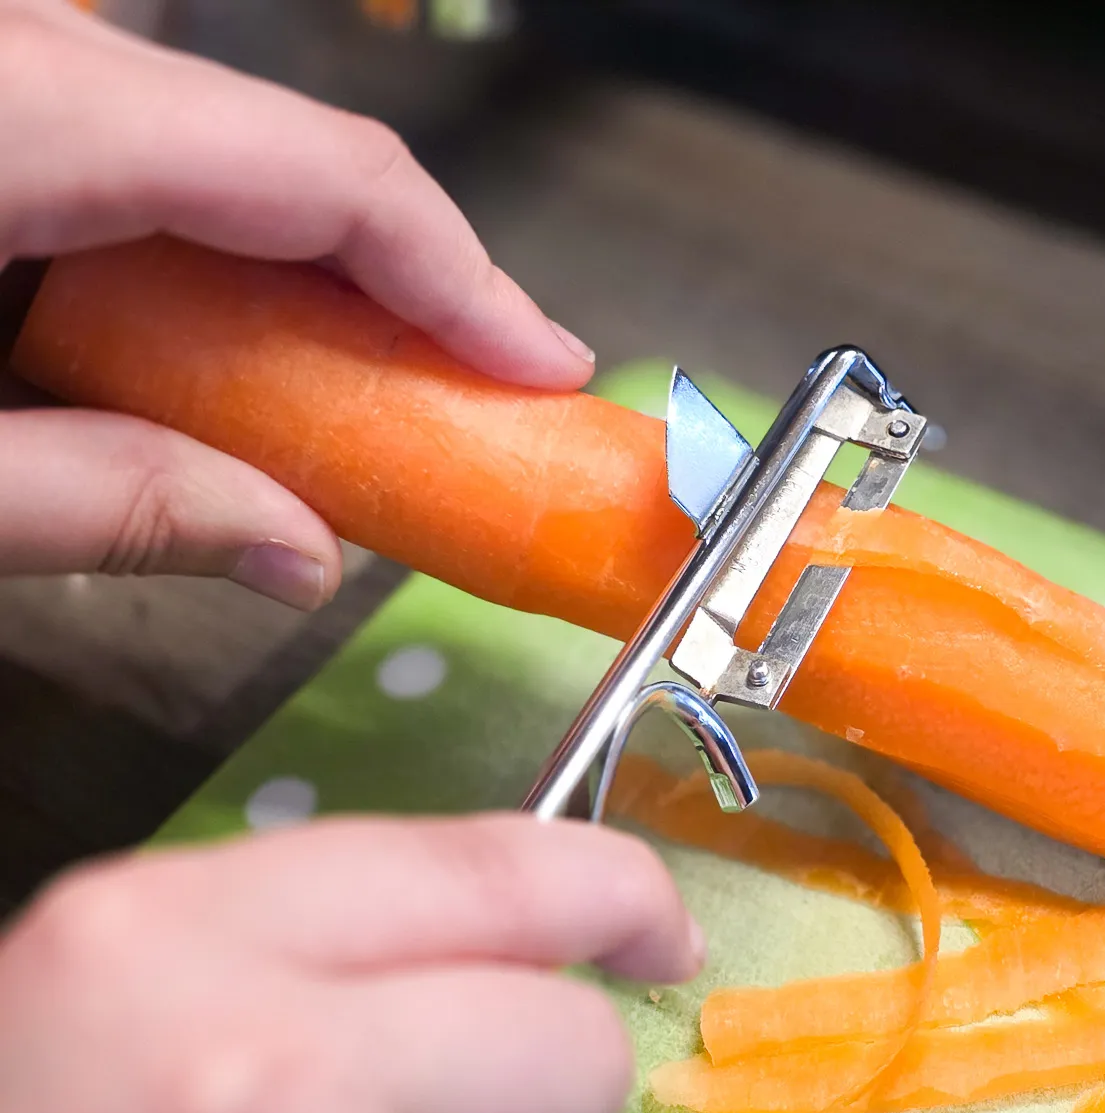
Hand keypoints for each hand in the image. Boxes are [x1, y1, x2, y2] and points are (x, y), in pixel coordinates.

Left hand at [0, 0, 593, 606]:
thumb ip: (105, 502)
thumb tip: (296, 554)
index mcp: (24, 117)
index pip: (329, 171)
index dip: (465, 279)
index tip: (543, 374)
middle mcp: (32, 58)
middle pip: (289, 156)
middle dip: (399, 294)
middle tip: (473, 413)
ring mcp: (10, 67)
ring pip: (215, 152)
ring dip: (300, 285)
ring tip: (352, 407)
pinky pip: (131, 149)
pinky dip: (197, 256)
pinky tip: (212, 352)